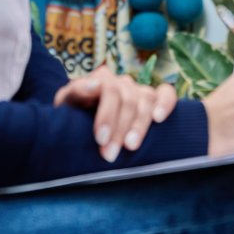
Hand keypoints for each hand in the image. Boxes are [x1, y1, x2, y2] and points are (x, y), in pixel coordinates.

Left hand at [54, 65, 176, 161]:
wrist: (82, 124)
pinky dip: (166, 104)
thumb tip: (93, 86)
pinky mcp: (153, 100)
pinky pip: (166, 94)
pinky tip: (159, 119)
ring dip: (140, 125)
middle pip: (127, 99)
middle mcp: (122, 82)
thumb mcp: (67, 103)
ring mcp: (139, 90)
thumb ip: (76, 92)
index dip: (107, 114)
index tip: (100, 139)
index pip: (109, 89)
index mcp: (101, 79)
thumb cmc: (74, 114)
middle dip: (119, 129)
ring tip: (131, 146)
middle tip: (109, 154)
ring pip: (146, 99)